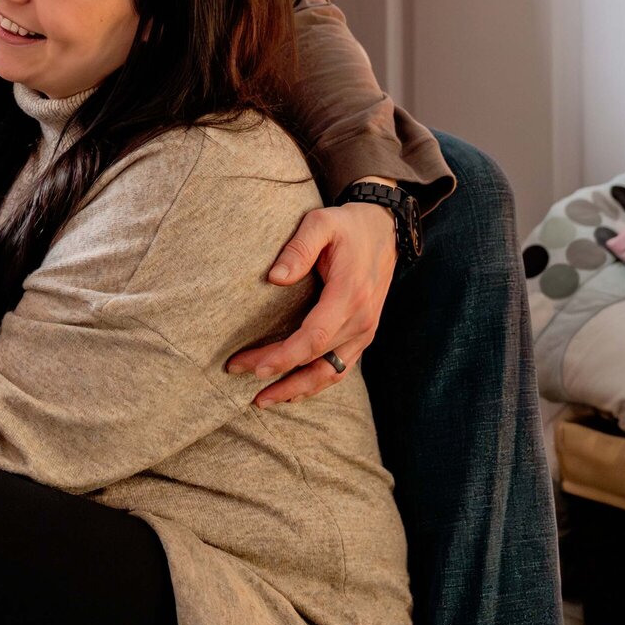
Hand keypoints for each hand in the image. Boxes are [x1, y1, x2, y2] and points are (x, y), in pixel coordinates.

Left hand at [226, 197, 397, 405]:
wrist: (383, 229)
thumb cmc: (346, 226)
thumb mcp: (320, 224)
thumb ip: (298, 249)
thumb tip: (275, 278)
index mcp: (349, 295)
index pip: (313, 338)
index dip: (283, 357)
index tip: (253, 366)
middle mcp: (361, 320)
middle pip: (317, 361)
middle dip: (279, 376)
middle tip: (240, 377)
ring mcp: (365, 331)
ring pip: (331, 373)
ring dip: (297, 390)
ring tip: (263, 400)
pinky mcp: (363, 334)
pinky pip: (340, 368)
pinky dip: (316, 383)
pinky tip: (291, 390)